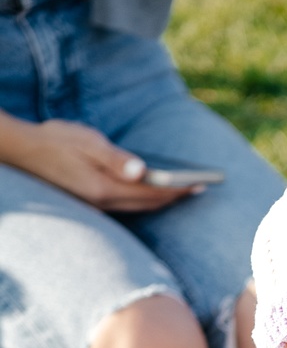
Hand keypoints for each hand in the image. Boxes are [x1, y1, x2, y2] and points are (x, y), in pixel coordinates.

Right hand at [1, 117, 197, 211]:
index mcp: (105, 188)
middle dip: (175, 196)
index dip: (178, 189)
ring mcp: (99, 207)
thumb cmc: (57, 140)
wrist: (24, 151)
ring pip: (139, 207)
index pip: (151, 192)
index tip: (200, 184)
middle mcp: (104, 203)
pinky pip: (128, 205)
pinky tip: (155, 190)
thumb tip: (143, 170)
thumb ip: (116, 158)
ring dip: (162, 199)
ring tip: (185, 190)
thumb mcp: (87, 142)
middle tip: (201, 188)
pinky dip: (145, 199)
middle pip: (149, 204)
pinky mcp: (94, 203)